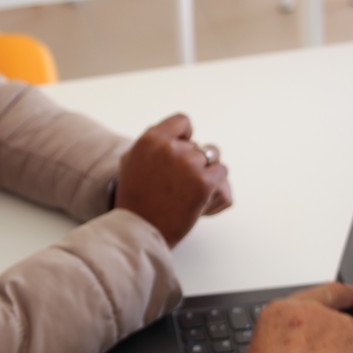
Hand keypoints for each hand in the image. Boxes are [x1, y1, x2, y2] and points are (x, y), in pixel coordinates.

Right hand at [114, 114, 231, 247]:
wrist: (141, 231)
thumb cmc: (135, 200)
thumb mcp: (131, 161)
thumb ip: (152, 144)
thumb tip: (177, 136)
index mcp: (151, 140)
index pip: (182, 122)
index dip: (185, 136)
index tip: (182, 151)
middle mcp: (170, 147)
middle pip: (198, 145)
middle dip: (193, 163)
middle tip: (179, 185)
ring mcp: (189, 164)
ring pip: (213, 157)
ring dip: (206, 172)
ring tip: (189, 192)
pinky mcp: (204, 182)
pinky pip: (221, 172)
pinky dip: (215, 185)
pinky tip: (199, 198)